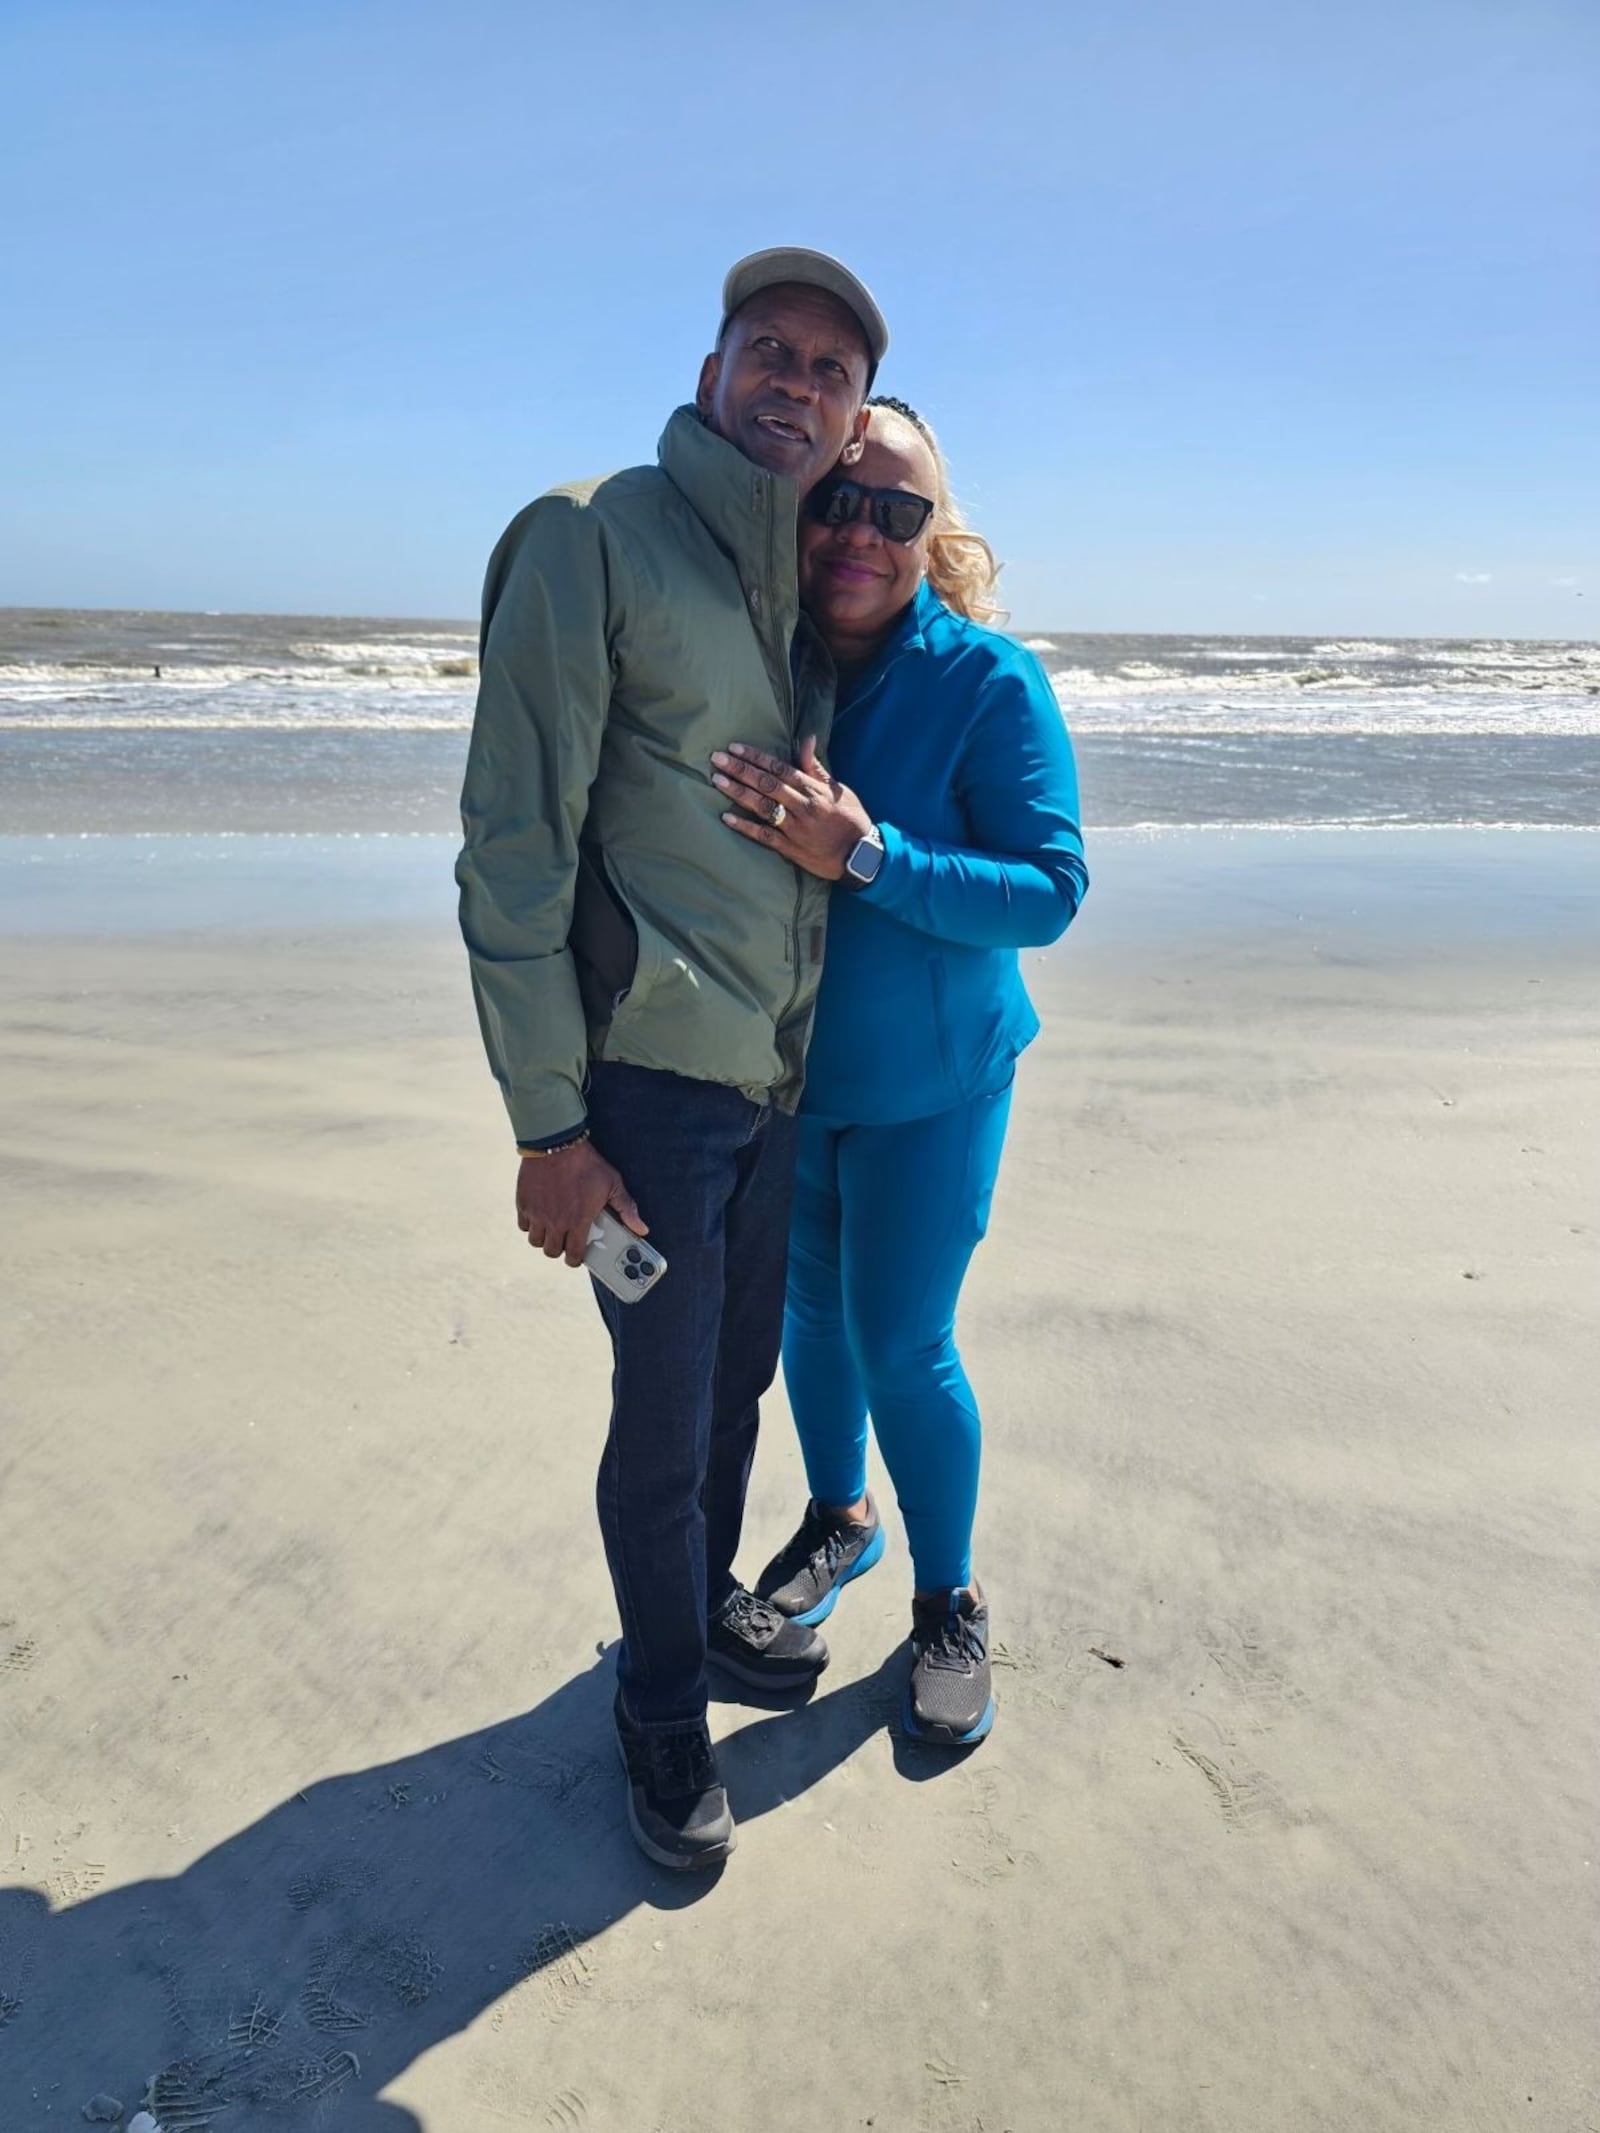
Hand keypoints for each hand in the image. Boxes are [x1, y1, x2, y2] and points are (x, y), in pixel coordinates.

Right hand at [515, 1139, 646, 1268]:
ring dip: (544, 1239)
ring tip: (552, 1229)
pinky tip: (539, 1217)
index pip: (573, 1255)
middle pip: (551, 1251)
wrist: (557, 1143)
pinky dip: (530, 1225)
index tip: (577, 1256)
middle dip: (559, 1250)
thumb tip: (642, 1229)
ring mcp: (537, 1214)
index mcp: (578, 1221)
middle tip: (565, 1239)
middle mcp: (556, 1222)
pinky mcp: (524, 1203)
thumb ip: (626, 1208)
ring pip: (535, 1241)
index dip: (576, 1260)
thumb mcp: (613, 1184)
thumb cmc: (587, 1163)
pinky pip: (523, 1225)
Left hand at [711, 737, 874, 880]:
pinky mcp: (791, 848)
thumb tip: (807, 739)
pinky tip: (727, 818)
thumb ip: (816, 767)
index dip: (756, 757)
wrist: (861, 855)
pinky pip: (765, 836)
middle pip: (767, 784)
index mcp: (814, 789)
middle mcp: (803, 806)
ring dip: (739, 793)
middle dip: (741, 770)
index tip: (736, 748)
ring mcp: (796, 828)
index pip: (780, 768)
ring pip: (763, 807)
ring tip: (718, 780)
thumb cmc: (850, 818)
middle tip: (717, 758)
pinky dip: (746, 827)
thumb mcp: (838, 788)